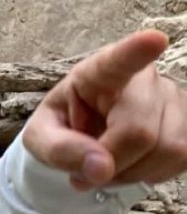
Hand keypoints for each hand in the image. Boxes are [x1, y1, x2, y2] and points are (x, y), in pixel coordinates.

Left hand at [24, 29, 186, 189]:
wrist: (81, 139)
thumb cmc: (60, 129)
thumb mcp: (41, 139)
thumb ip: (61, 151)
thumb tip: (101, 168)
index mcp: (97, 73)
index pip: (118, 61)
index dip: (137, 51)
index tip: (154, 39)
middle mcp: (143, 79)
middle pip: (141, 131)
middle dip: (114, 164)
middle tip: (90, 170)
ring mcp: (173, 97)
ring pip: (169, 149)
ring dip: (135, 173)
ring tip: (112, 166)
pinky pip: (184, 158)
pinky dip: (155, 174)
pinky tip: (135, 166)